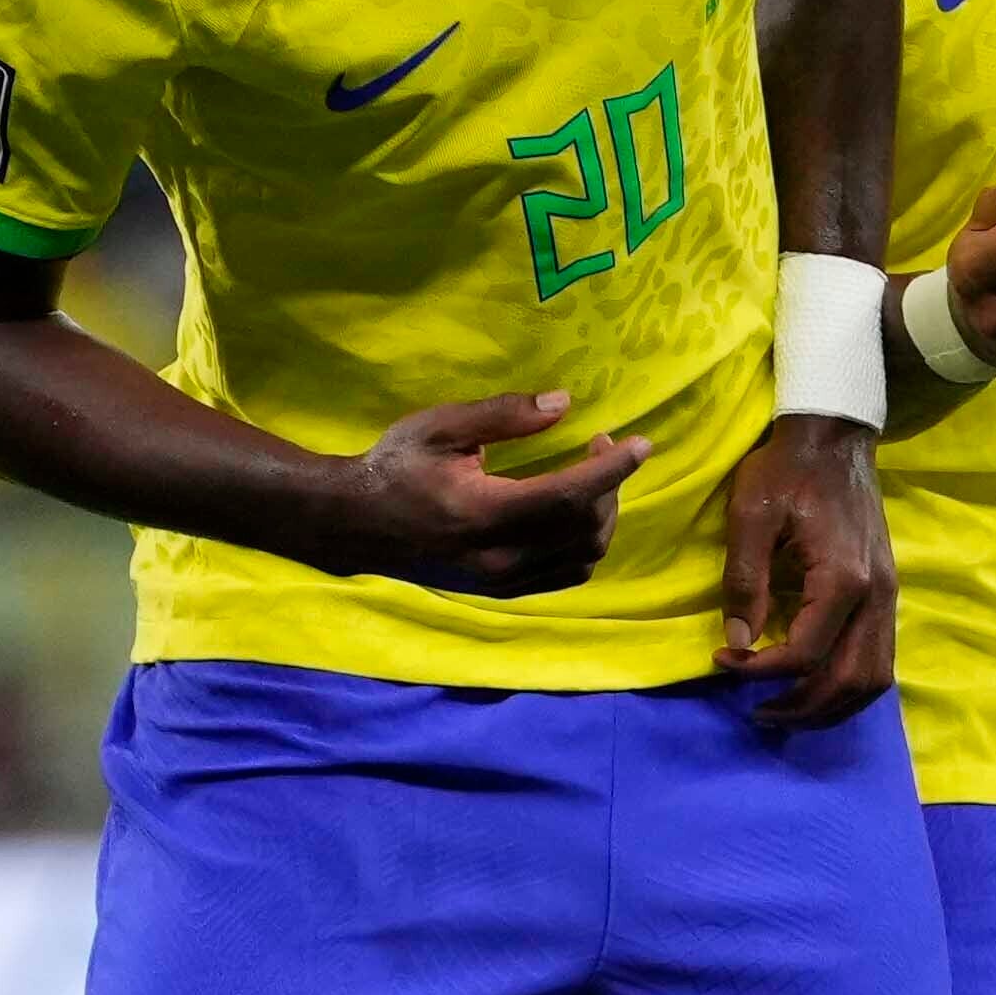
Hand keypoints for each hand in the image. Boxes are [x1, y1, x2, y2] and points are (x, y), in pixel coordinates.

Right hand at [321, 390, 645, 596]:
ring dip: (601, 517)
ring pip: (583, 558)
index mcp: (484, 513)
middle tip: (598, 447)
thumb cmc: (395, 466)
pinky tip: (573, 513)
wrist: (354, 524)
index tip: (641, 444)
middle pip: (586, 528)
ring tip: (590, 479)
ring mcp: (502, 580)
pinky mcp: (502, 591)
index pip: (570, 496)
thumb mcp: (441, 427)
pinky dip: (584, 544)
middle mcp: (500, 556)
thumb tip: (563, 403)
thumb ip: (504, 416)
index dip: (613, 470)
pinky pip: (566, 574)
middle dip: (608, 486)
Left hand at [719, 412, 896, 727]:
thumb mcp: (751, 517)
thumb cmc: (786, 470)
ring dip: (831, 705)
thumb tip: (737, 640)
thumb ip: (744, 582)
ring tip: (787, 708)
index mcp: (842, 579)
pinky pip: (878, 659)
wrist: (834, 437)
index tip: (721, 660)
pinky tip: (813, 682)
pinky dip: (848, 684)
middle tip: (757, 711)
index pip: (804, 653)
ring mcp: (888, 598)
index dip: (759, 669)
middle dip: (802, 707)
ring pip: (874, 679)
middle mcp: (876, 597)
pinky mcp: (887, 594)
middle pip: (850, 682)